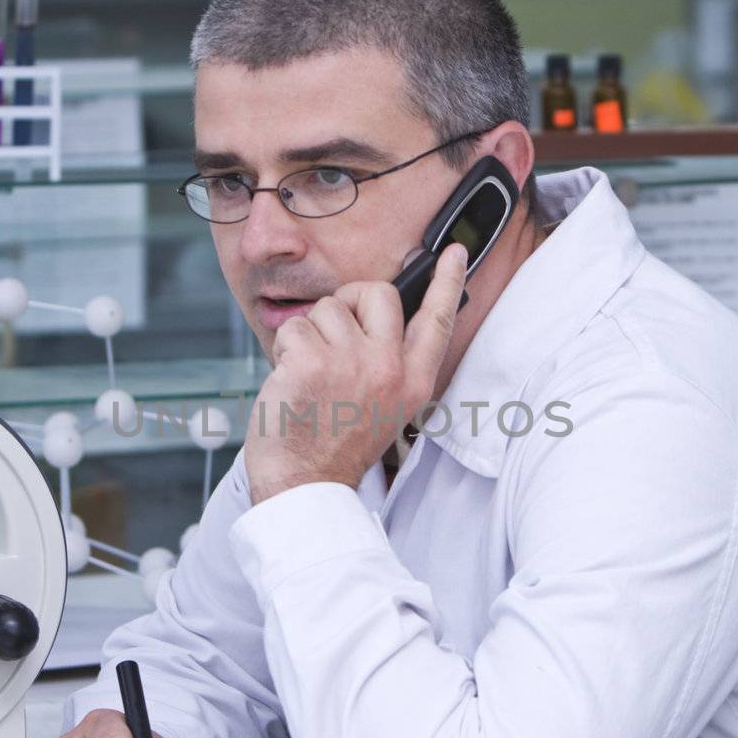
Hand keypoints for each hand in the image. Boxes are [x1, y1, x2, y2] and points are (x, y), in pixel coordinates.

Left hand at [244, 243, 467, 504]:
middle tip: (335, 335)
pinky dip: (285, 350)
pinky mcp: (312, 363)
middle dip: (349, 301)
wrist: (307, 486)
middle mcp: (390, 368)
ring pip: (327, 309)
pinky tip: (291, 382)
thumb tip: (373, 313)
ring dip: (310, 335)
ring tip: (310, 375)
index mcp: (414, 380)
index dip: (447, 281)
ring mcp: (352, 363)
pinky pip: (295, 327)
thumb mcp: (386, 406)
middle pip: (377, 293)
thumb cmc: (336, 444)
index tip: (453, 251)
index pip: (438, 319)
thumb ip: (390, 361)